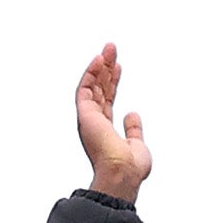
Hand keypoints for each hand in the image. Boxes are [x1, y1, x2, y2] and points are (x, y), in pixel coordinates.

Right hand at [75, 44, 152, 203]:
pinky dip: (91, 73)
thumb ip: (133, 129)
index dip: (112, 82)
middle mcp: (94, 122)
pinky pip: (85, 88)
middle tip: (112, 50)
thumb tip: (132, 115)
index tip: (118, 67)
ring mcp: (89, 118)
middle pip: (99, 88)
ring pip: (92, 85)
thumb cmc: (131, 168)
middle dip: (106, 68)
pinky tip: (99, 60)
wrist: (122, 173)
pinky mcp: (85, 114)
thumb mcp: (137, 144)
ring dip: (100, 66)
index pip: (107, 99)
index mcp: (105, 130)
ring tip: (108, 49)